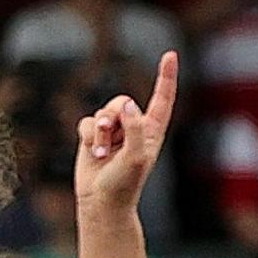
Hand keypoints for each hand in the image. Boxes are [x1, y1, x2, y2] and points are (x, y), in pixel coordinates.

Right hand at [73, 55, 178, 216]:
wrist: (101, 202)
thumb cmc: (124, 184)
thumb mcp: (136, 157)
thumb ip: (134, 128)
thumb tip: (127, 105)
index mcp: (152, 131)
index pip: (162, 98)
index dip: (166, 76)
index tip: (170, 55)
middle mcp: (134, 128)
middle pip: (122, 101)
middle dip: (112, 116)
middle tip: (110, 136)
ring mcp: (114, 131)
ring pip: (103, 112)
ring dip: (99, 133)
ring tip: (102, 154)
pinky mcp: (93, 136)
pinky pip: (87, 121)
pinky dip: (87, 136)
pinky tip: (93, 153)